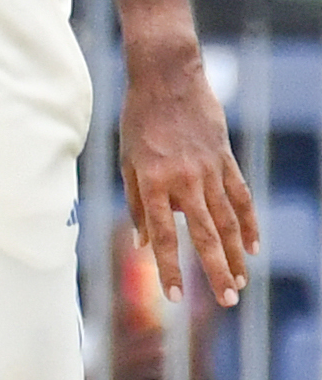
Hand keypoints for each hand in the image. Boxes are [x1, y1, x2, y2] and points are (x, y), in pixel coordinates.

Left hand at [117, 37, 257, 308]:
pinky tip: (253, 246)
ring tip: (240, 283)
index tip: (173, 296)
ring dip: (234, 255)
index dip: (168, 267)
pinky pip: (240, 197)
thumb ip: (135, 203)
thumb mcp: (126, 161)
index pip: (161, 234)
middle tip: (227, 300)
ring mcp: (209, 169)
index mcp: (152, 182)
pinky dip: (248, 223)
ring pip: (227, 221)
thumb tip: (140, 244)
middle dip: (214, 271)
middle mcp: (184, 180)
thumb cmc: (138, 121)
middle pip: (203, 234)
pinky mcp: (225, 159)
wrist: (167, 78)